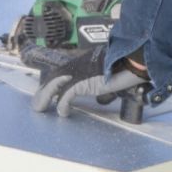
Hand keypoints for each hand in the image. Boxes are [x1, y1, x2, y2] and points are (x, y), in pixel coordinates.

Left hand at [29, 45, 144, 116]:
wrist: (133, 59)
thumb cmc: (126, 66)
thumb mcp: (109, 74)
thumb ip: (101, 82)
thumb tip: (101, 97)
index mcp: (84, 61)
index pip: (63, 71)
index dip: (53, 82)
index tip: (48, 92)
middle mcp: (79, 64)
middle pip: (54, 76)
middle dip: (44, 90)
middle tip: (38, 103)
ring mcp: (80, 72)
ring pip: (54, 84)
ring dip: (45, 97)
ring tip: (40, 108)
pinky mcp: (83, 82)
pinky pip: (66, 95)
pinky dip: (62, 104)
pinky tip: (63, 112)